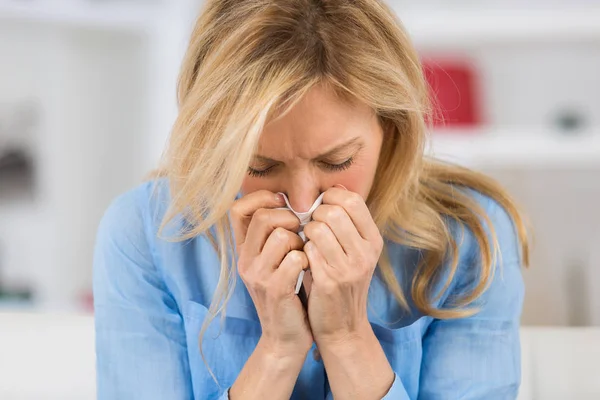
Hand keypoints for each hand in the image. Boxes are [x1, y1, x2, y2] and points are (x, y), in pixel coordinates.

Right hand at [230, 190, 312, 358]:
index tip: (282, 204)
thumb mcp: (274, 260)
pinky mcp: (274, 289)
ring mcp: (258, 275)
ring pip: (283, 236)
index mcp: (244, 249)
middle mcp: (245, 260)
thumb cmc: (288, 292)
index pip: (238, 208)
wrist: (285, 337)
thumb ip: (274, 233)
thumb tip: (286, 198)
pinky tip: (309, 271)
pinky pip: (296, 258)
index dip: (261, 198)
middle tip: (300, 234)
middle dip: (289, 219)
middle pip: (263, 217)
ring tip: (304, 256)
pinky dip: (308, 260)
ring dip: (301, 242)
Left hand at [303, 186, 382, 347]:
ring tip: (307, 243)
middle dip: (314, 215)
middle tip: (310, 228)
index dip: (330, 198)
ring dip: (305, 232)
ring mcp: (349, 268)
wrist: (343, 327)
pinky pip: (308, 250)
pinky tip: (303, 259)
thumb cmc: (342, 282)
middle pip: (333, 211)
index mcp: (373, 240)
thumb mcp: (355, 251)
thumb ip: (347, 223)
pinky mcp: (330, 281)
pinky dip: (301, 250)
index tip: (321, 209)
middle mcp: (365, 252)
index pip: (352, 200)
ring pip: (317, 228)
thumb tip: (335, 189)